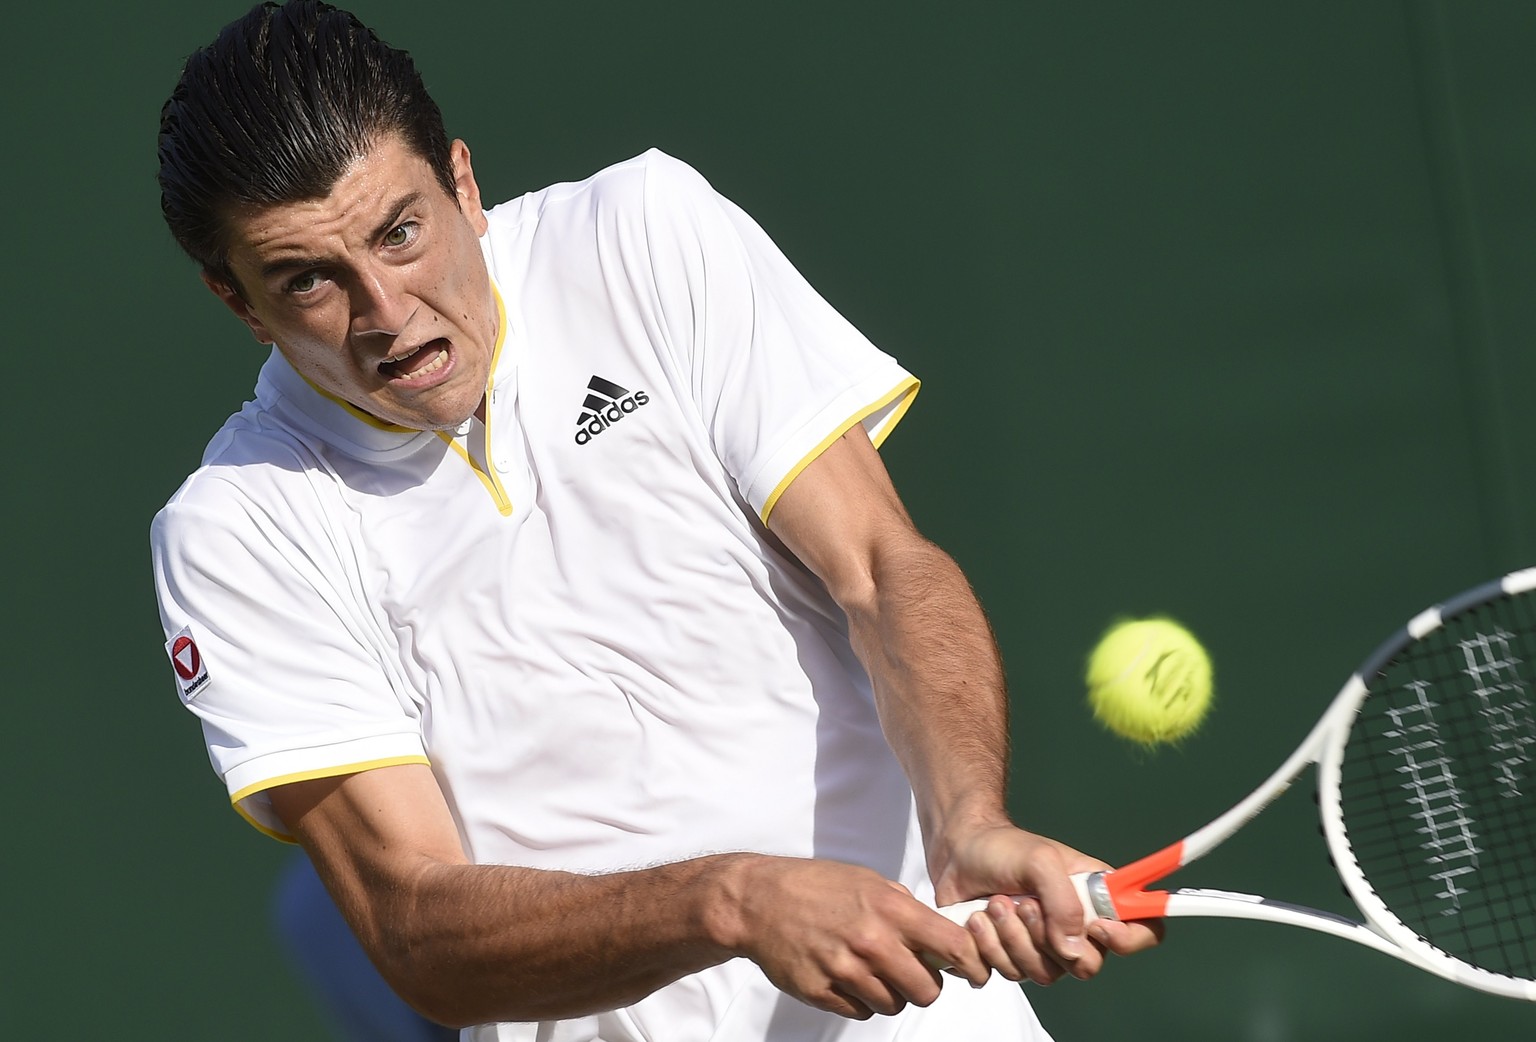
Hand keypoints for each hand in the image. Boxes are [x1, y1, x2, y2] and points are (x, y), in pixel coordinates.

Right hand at [722, 856, 995, 1018]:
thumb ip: (905, 907)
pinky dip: (859, 1000)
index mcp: (890, 909)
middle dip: (924, 985)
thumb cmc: (815, 886)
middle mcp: (872, 941)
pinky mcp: (822, 992)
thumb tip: (940, 935)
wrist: (758, 900)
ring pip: (893, 1005)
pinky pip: (860, 1012)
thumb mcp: (867, 880)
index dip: (968, 962)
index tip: (966, 968)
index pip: (953, 947)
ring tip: (871, 970)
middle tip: (910, 972)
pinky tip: (846, 976)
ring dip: (889, 993)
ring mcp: (845, 970)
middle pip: (927, 991)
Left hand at [930, 822, 1162, 984]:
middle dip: (1045, 937)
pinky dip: (983, 947)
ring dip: (1009, 938)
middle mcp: (1074, 929)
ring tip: (994, 904)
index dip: (1129, 939)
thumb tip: (1072, 947)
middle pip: (1085, 966)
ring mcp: (1041, 949)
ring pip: (1039, 975)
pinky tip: (976, 919)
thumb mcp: (1040, 859)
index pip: (1143, 931)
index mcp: (1096, 899)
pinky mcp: (1007, 959)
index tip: (1098, 927)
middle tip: (1023, 904)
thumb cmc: (1003, 848)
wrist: (958, 853)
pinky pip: (1001, 975)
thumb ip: (1063, 901)